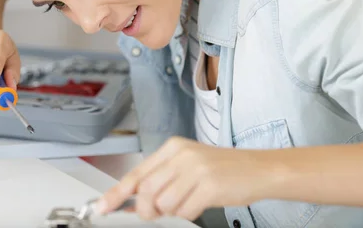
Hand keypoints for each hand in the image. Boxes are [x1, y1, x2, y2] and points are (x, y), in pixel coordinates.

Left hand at [96, 137, 274, 221]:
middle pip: (145, 191)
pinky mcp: (210, 186)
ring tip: (186, 204)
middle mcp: (182, 155)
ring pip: (163, 204)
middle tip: (156, 214)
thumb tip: (135, 202)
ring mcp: (196, 170)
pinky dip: (187, 215)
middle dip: (146, 210)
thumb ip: (162, 179)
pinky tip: (199, 205)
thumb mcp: (188, 165)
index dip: (117, 193)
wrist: (259, 169)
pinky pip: (185, 211)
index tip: (103, 207)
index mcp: (173, 147)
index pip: (137, 173)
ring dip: (170, 213)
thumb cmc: (222, 169)